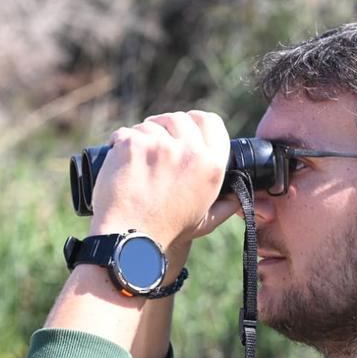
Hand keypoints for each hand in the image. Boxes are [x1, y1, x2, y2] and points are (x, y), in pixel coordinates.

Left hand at [89, 110, 238, 247]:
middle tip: (154, 144)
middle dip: (165, 127)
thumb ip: (226, 206)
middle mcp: (189, 151)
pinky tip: (119, 160)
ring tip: (136, 159)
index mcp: (211, 165)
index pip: (210, 121)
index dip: (195, 122)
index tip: (182, 131)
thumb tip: (237, 197)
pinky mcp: (132, 144)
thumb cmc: (166, 233)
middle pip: (178, 118)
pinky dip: (119, 144)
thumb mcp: (205, 222)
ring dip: (142, 136)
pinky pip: (125, 132)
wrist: (129, 239)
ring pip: (150, 125)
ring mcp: (159, 145)